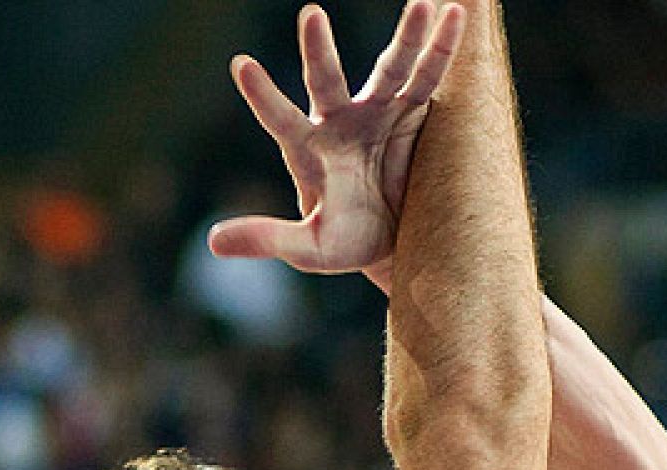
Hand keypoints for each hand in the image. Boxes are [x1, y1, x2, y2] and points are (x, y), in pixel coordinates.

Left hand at [208, 0, 464, 291]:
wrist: (395, 241)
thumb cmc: (345, 242)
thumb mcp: (309, 248)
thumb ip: (268, 238)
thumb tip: (213, 242)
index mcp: (308, 149)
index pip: (280, 119)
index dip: (263, 95)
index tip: (242, 65)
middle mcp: (340, 121)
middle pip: (327, 81)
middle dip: (319, 50)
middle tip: (311, 15)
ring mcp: (378, 111)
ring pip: (389, 69)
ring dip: (405, 38)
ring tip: (420, 2)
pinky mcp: (413, 112)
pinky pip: (429, 78)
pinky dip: (442, 50)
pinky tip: (454, 15)